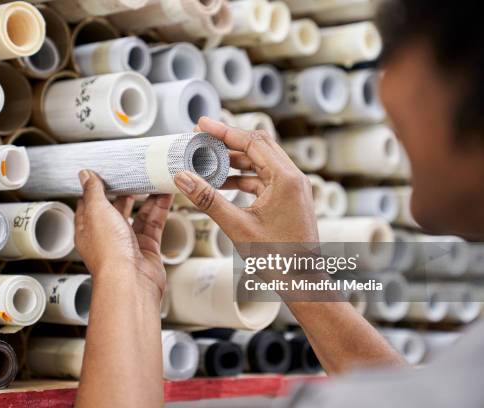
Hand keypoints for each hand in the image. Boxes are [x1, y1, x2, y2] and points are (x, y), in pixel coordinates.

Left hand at [75, 170, 172, 297]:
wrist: (130, 281)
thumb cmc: (108, 252)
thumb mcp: (96, 212)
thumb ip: (93, 192)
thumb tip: (85, 175)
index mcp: (88, 229)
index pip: (89, 205)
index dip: (96, 188)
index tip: (105, 172)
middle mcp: (107, 237)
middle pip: (115, 209)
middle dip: (124, 192)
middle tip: (133, 174)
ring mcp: (128, 243)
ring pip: (138, 215)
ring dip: (146, 198)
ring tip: (153, 179)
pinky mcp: (147, 248)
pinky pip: (154, 223)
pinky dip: (160, 209)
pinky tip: (165, 194)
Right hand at [174, 117, 318, 245]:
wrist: (302, 281)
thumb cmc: (278, 258)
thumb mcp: (237, 227)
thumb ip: (209, 199)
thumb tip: (184, 178)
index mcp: (285, 179)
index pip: (252, 142)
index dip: (224, 131)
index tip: (202, 125)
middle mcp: (293, 178)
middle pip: (258, 146)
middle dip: (229, 142)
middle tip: (202, 139)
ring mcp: (293, 188)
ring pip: (261, 162)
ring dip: (235, 161)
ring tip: (208, 162)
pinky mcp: (289, 198)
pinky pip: (264, 178)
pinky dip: (244, 177)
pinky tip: (223, 183)